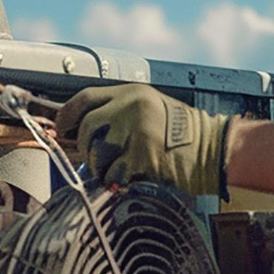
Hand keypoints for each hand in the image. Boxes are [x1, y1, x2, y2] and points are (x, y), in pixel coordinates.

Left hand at [54, 84, 229, 196]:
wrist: (213, 149)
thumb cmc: (183, 136)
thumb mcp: (150, 111)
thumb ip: (118, 116)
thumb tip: (80, 134)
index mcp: (132, 93)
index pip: (85, 98)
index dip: (67, 115)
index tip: (61, 128)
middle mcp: (132, 107)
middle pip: (88, 128)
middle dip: (87, 149)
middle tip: (98, 160)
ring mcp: (137, 130)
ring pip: (97, 152)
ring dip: (102, 167)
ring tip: (118, 169)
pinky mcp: (143, 155)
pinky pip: (113, 172)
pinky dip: (116, 180)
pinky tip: (130, 177)